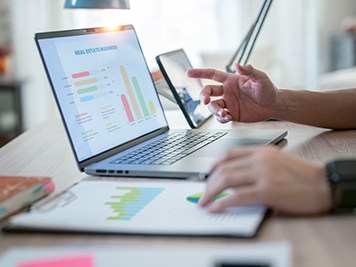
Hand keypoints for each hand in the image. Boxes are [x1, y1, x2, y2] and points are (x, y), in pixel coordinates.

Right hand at [186, 64, 278, 122]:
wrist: (273, 106)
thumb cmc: (267, 89)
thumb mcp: (260, 78)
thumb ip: (249, 71)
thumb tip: (237, 64)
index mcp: (231, 80)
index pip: (211, 74)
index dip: (199, 73)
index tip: (188, 73)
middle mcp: (227, 91)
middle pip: (208, 91)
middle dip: (203, 96)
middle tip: (205, 101)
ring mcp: (228, 103)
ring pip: (212, 106)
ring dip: (214, 110)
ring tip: (224, 114)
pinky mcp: (232, 114)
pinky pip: (220, 116)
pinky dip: (220, 118)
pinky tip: (227, 118)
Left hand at [198, 146, 331, 215]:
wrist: (324, 184)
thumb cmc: (302, 175)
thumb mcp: (278, 161)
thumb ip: (256, 165)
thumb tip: (234, 179)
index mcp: (263, 150)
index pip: (230, 153)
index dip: (215, 164)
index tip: (208, 173)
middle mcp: (261, 159)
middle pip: (224, 168)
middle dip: (208, 182)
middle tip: (203, 192)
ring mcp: (263, 174)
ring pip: (226, 180)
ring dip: (211, 192)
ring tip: (205, 201)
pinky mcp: (267, 191)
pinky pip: (237, 196)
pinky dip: (222, 203)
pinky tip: (216, 208)